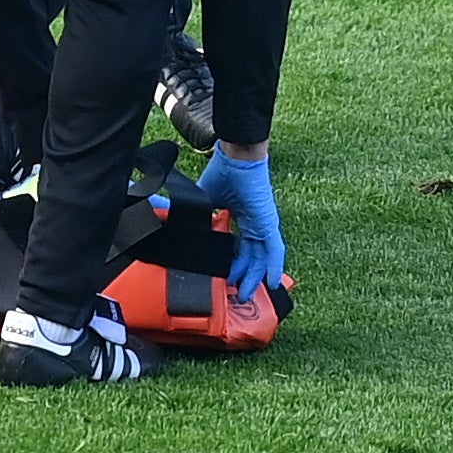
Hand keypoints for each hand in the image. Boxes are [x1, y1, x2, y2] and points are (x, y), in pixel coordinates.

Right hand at [196, 146, 284, 302]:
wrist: (236, 157)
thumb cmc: (224, 172)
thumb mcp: (207, 201)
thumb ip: (199, 216)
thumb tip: (177, 223)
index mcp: (241, 219)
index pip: (240, 248)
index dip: (233, 264)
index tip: (224, 278)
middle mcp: (255, 225)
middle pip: (252, 258)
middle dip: (244, 277)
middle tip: (236, 294)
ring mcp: (263, 225)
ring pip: (262, 259)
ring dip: (256, 278)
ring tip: (247, 295)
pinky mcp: (268, 224)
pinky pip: (274, 250)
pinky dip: (274, 266)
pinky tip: (270, 282)